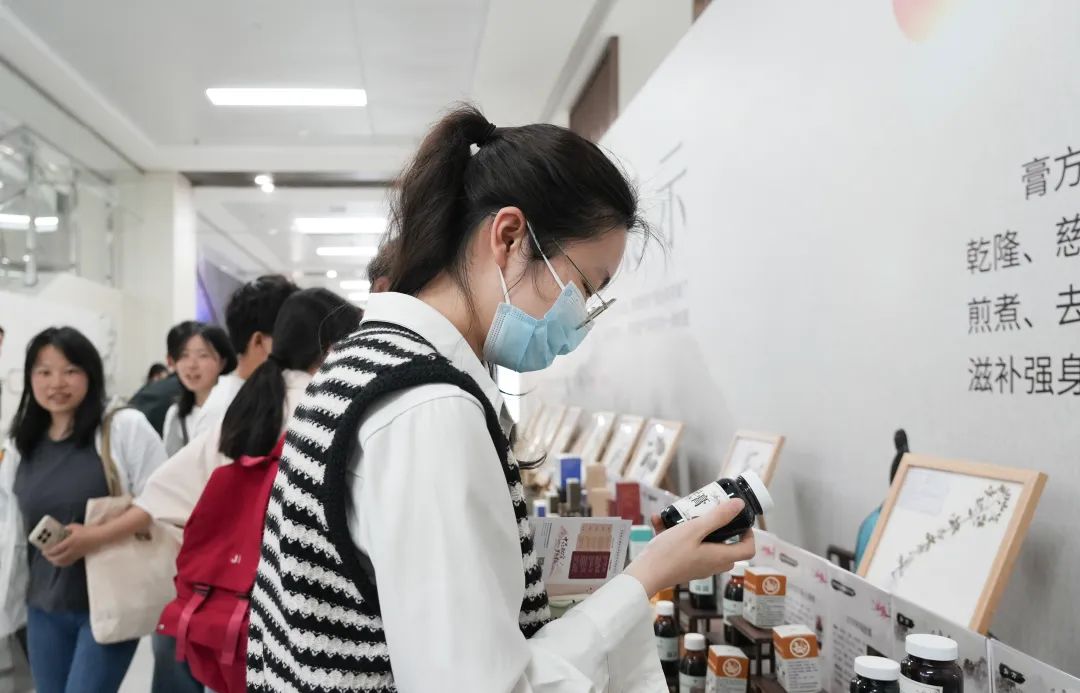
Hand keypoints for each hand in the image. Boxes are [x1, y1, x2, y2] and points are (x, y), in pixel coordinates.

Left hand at [43, 523, 102, 567]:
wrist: (99, 537)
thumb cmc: (88, 531)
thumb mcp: (75, 527)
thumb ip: (67, 528)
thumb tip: (61, 530)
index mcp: (69, 542)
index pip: (55, 550)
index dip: (48, 552)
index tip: (43, 550)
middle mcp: (71, 550)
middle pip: (57, 558)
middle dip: (50, 558)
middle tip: (46, 555)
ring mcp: (75, 554)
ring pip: (62, 562)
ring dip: (55, 561)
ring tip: (52, 558)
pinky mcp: (79, 556)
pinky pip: (68, 562)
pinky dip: (62, 563)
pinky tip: (61, 560)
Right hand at [625, 499, 755, 596]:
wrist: (644, 575)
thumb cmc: (670, 553)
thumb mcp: (694, 529)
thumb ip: (717, 517)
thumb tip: (739, 505)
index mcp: (719, 557)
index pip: (748, 549)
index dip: (749, 534)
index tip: (739, 519)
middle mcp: (712, 565)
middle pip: (728, 548)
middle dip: (723, 529)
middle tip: (713, 514)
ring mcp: (698, 567)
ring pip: (707, 546)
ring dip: (697, 529)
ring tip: (682, 514)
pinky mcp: (684, 566)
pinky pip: (688, 548)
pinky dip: (678, 535)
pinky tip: (660, 522)